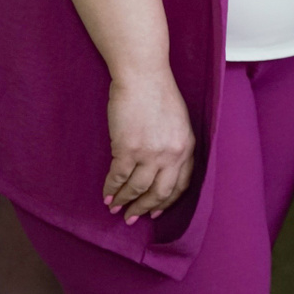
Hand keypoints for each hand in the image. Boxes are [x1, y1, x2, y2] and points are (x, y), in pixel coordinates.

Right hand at [103, 71, 196, 223]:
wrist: (142, 75)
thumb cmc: (158, 92)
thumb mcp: (178, 121)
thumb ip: (173, 144)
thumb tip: (159, 166)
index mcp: (187, 147)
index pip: (181, 184)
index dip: (167, 201)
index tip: (156, 211)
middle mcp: (172, 154)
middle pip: (160, 192)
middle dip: (145, 208)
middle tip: (132, 217)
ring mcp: (150, 153)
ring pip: (138, 189)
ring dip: (125, 201)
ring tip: (115, 208)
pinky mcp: (128, 149)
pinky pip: (119, 177)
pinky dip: (111, 188)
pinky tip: (106, 194)